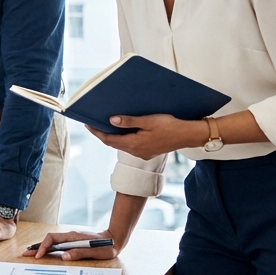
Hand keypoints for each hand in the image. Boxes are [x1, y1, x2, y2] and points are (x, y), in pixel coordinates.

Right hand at [24, 230, 118, 260]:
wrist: (115, 239)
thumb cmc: (106, 246)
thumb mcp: (95, 252)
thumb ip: (79, 253)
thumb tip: (64, 256)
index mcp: (73, 237)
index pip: (52, 238)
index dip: (43, 246)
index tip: (39, 256)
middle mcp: (70, 236)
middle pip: (49, 240)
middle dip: (37, 247)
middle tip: (26, 253)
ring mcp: (71, 239)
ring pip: (52, 242)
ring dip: (42, 248)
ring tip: (32, 254)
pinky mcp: (73, 242)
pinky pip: (58, 245)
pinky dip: (49, 248)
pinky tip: (45, 253)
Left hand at [86, 114, 205, 160]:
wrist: (188, 135)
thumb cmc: (170, 126)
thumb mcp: (149, 121)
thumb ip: (129, 122)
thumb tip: (111, 121)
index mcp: (134, 144)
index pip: (109, 139)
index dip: (96, 132)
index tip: (87, 124)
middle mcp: (136, 151)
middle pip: (113, 143)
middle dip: (102, 134)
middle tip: (93, 123)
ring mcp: (142, 153)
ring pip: (122, 145)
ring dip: (113, 136)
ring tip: (106, 125)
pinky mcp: (148, 152)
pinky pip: (131, 146)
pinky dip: (124, 139)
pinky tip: (124, 131)